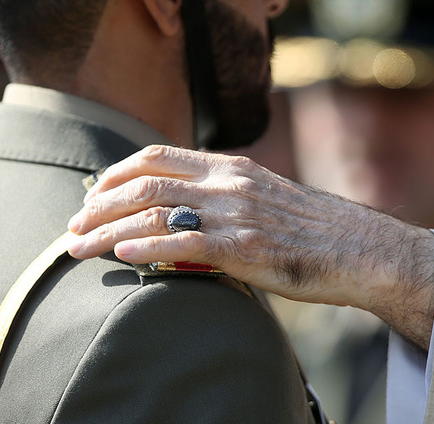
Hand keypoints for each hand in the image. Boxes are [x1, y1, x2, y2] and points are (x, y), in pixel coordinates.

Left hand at [67, 145, 433, 348]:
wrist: (361, 249)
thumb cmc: (313, 231)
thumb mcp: (267, 198)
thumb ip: (226, 199)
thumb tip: (188, 215)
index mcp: (231, 168)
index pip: (158, 156)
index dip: (117, 173)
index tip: (93, 194)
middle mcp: (229, 184)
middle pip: (146, 184)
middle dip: (100, 205)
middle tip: (73, 226)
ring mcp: (237, 215)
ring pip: (155, 215)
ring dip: (109, 231)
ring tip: (78, 248)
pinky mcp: (246, 249)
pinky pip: (186, 246)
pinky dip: (147, 251)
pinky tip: (121, 257)